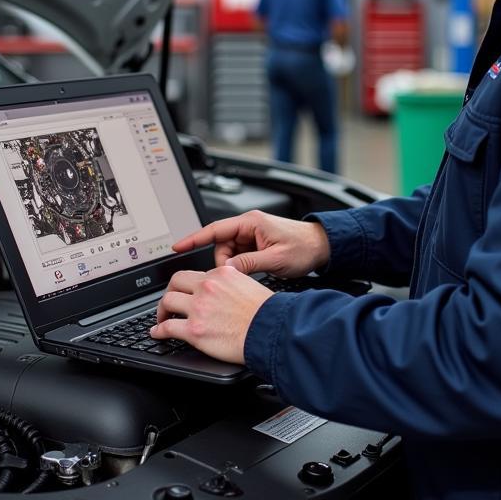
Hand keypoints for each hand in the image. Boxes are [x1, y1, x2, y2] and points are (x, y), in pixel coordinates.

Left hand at [151, 267, 272, 363]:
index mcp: (221, 274)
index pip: (196, 274)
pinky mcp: (194, 330)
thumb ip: (233, 284)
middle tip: (169, 302)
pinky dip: (159, 331)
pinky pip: (167, 327)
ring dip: (162, 311)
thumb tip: (226, 291)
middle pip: (175, 282)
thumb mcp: (250, 285)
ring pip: (168, 301)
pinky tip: (158, 333)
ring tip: (162, 318)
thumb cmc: (267, 313)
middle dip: (170, 292)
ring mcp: (198, 308)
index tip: (186, 292)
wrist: (269, 331)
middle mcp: (207, 287)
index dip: (188, 284)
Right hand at [172, 210, 329, 276]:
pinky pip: (239, 256)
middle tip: (233, 276)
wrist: (322, 246)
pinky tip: (250, 273)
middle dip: (223, 262)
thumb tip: (226, 271)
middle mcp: (249, 226)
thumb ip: (248, 264)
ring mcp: (253, 235)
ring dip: (233, 266)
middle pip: (221, 245)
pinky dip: (240, 266)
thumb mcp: (275, 259)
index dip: (194, 238)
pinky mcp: (257, 244)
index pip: (215, 229)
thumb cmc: (304, 247)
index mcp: (251, 222)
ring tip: (250, 274)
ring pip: (229, 252)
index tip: (177, 247)